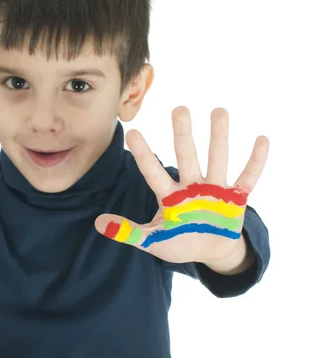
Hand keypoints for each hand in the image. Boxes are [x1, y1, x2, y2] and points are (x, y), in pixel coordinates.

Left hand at [95, 107, 268, 264]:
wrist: (209, 250)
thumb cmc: (179, 242)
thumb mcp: (153, 241)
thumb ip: (129, 232)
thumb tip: (98, 223)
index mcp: (168, 196)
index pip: (152, 173)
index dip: (143, 155)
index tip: (132, 132)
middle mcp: (190, 186)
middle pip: (186, 157)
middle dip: (183, 135)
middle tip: (179, 109)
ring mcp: (214, 189)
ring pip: (216, 159)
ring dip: (219, 137)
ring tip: (219, 110)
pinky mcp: (235, 198)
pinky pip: (247, 177)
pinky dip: (255, 161)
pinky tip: (262, 139)